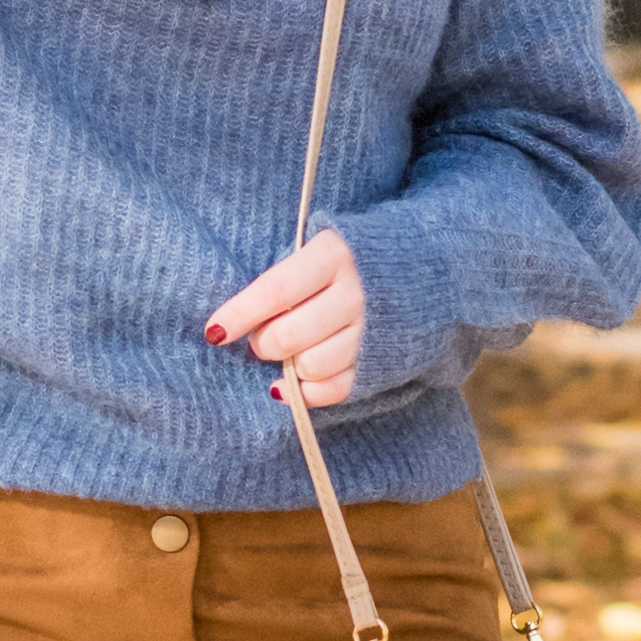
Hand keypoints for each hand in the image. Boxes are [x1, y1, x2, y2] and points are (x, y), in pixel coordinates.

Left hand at [208, 227, 365, 413]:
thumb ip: (285, 277)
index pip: (275, 291)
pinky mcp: (381, 361)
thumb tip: (234, 321)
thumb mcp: (320, 247)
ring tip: (286, 352)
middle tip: (260, 338)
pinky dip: (306, 393)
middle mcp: (356, 294)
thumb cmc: (354, 256)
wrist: (426, 267)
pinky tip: (291, 382)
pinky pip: (335, 389)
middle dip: (262, 343)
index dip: (240, 314)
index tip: (214, 331)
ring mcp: (372, 331)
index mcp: (335, 256)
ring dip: (286, 366)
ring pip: (310, 367)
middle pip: (289, 336)